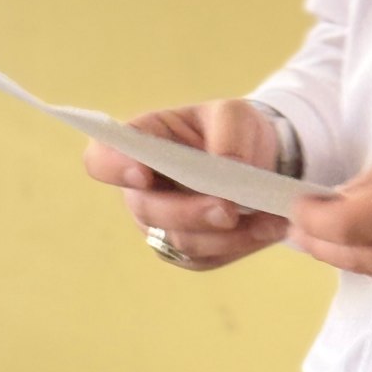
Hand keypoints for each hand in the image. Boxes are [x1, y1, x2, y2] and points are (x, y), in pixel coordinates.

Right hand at [83, 99, 287, 269]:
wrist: (260, 157)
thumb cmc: (233, 127)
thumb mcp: (235, 113)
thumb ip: (228, 133)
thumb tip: (228, 166)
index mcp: (142, 142)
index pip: (102, 158)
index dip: (114, 167)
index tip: (143, 173)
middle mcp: (141, 189)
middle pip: (147, 210)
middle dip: (188, 212)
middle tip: (229, 208)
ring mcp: (162, 223)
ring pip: (180, 241)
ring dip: (225, 234)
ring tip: (268, 218)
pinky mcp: (188, 250)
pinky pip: (207, 258)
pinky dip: (241, 244)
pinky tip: (269, 228)